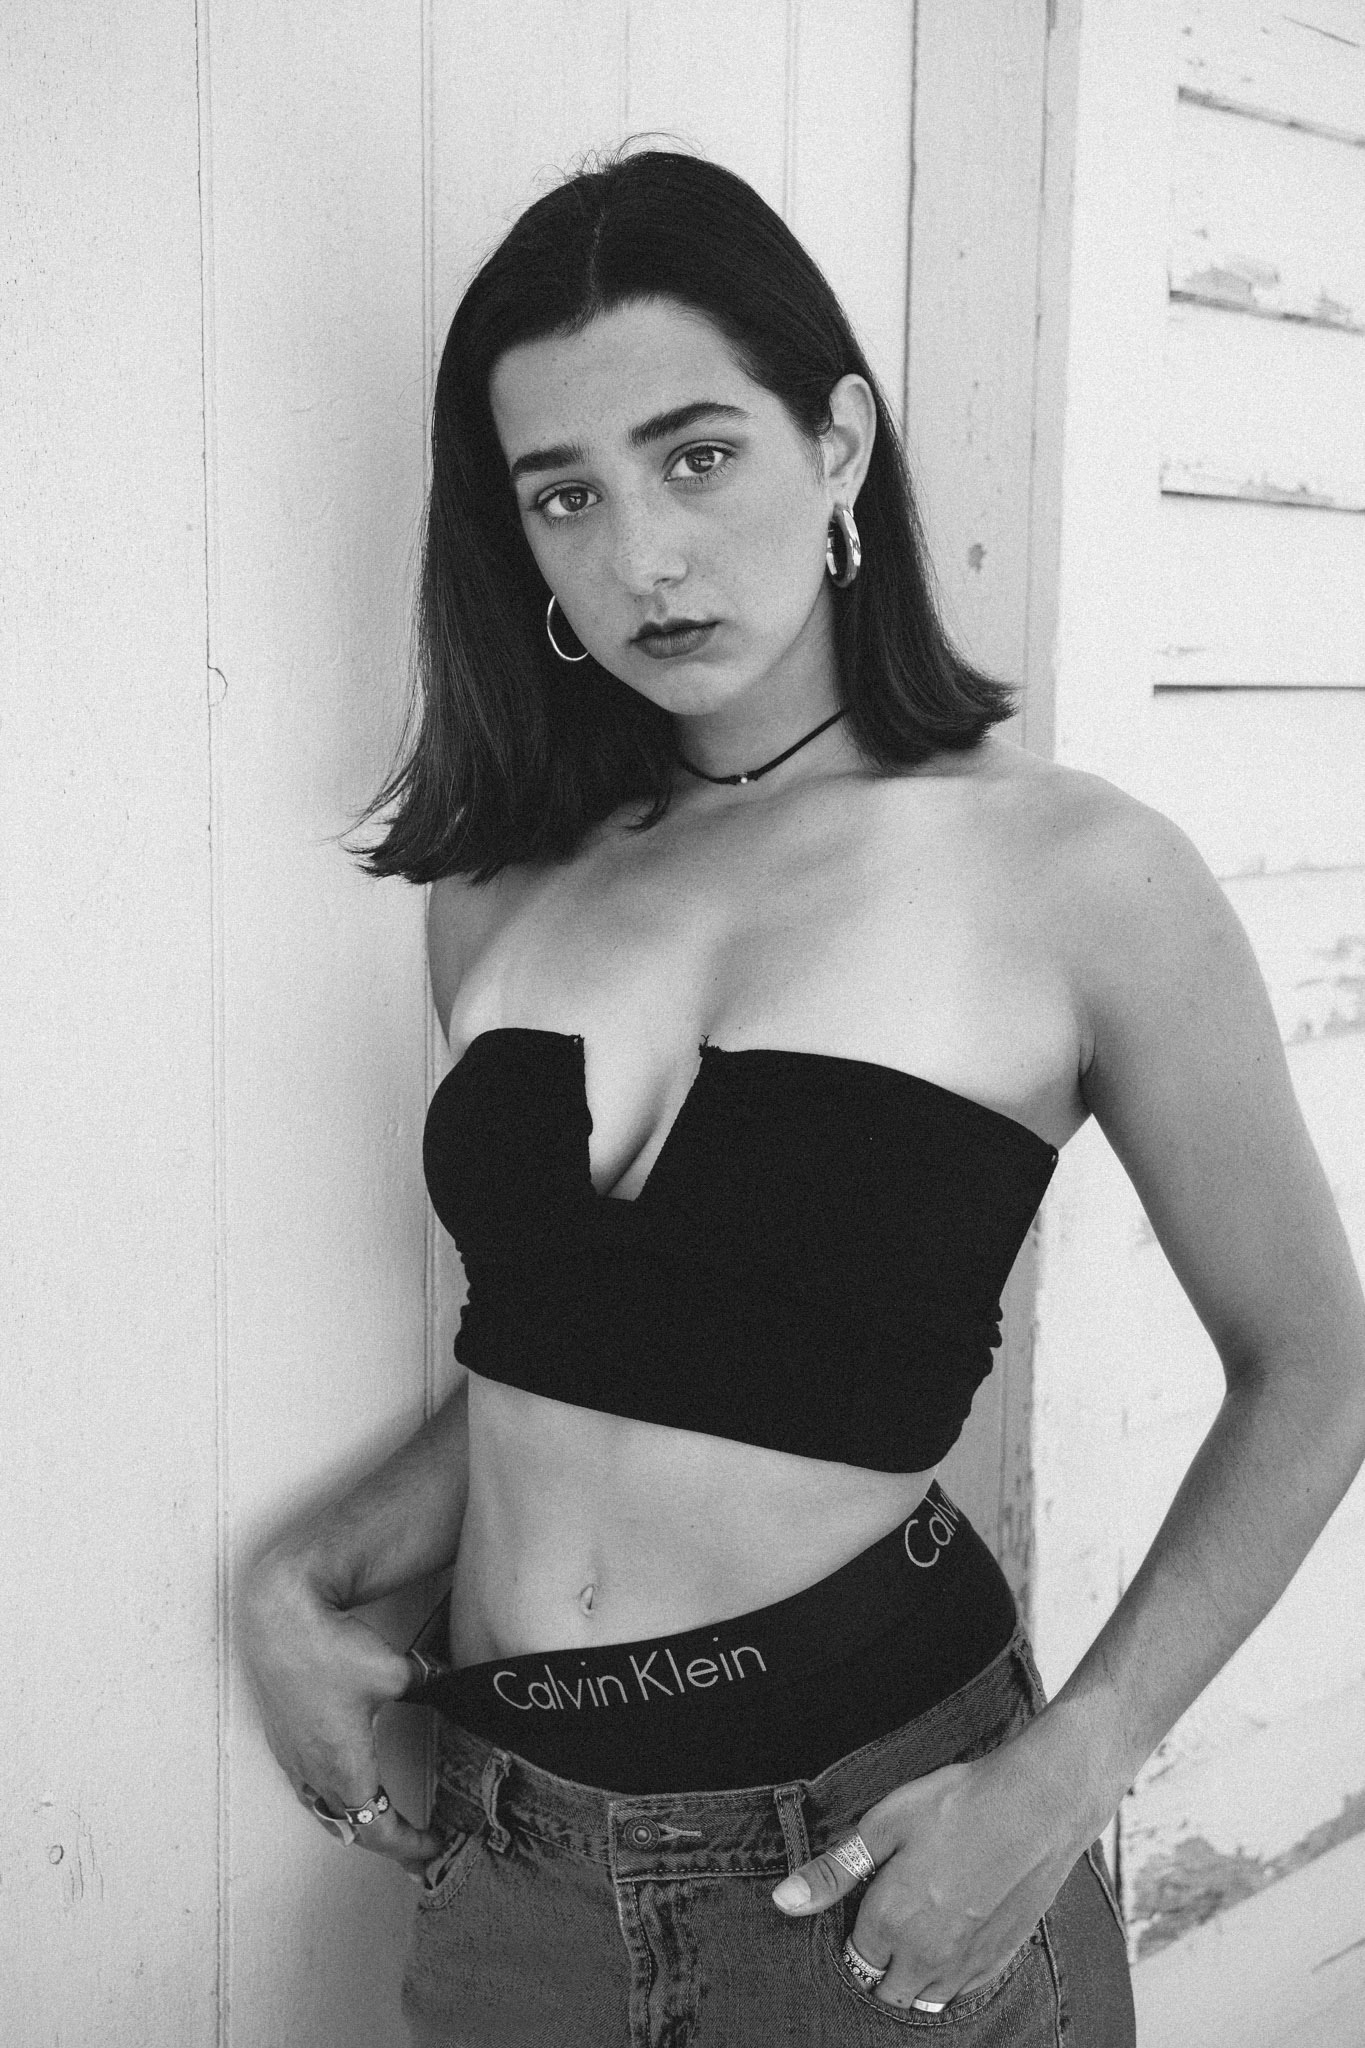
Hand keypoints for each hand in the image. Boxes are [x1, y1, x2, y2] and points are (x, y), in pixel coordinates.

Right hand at [239, 1562, 445, 1875]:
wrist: (280, 1621)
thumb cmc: (335, 1651)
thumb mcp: (396, 1674)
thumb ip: (432, 1686)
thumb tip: (458, 1686)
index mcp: (346, 1771)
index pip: (381, 1832)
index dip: (411, 1848)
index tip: (435, 1848)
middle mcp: (315, 1775)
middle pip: (354, 1830)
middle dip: (388, 1844)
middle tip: (415, 1854)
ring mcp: (293, 1759)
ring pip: (326, 1812)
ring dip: (355, 1825)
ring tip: (381, 1830)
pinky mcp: (282, 1739)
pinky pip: (307, 1789)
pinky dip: (330, 1802)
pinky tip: (340, 1790)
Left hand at [771, 1733, 1080, 2010]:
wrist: (1039, 1804)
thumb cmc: (958, 1804)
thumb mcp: (885, 1824)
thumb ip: (834, 1871)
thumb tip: (783, 1902)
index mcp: (890, 1923)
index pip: (854, 1961)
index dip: (852, 1936)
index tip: (862, 1910)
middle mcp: (926, 1957)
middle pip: (886, 1992)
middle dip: (878, 1968)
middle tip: (887, 1925)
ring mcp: (967, 1965)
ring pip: (925, 2000)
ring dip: (912, 1979)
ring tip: (917, 1936)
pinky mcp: (1000, 1960)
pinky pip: (962, 1993)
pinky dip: (950, 1979)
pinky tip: (952, 1939)